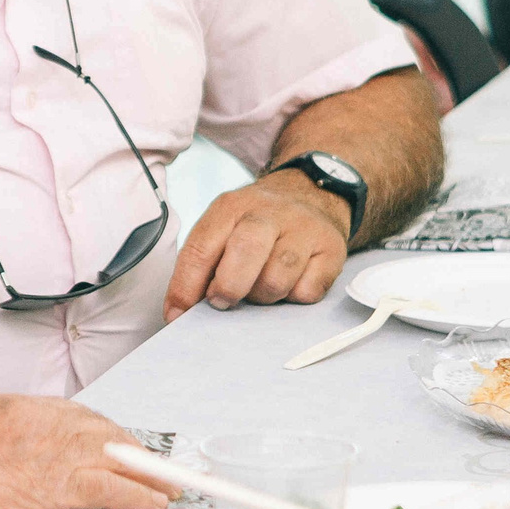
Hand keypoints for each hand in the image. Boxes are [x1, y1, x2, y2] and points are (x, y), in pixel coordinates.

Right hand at [0, 395, 171, 508]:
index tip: (128, 451)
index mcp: (13, 408)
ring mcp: (42, 451)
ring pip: (113, 457)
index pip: (78, 416)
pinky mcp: (46, 484)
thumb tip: (25, 471)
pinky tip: (151, 506)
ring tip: (169, 492)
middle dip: (136, 454)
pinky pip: (106, 486)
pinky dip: (135, 496)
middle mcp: (34, 421)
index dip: (109, 436)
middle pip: (103, 432)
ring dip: (147, 477)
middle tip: (159, 473)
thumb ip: (1, 450)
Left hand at [164, 173, 349, 320]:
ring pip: (277, 278)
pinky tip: (290, 284)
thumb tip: (179, 312)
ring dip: (263, 296)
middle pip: (245, 252)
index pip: (201, 248)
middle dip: (229, 287)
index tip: (177, 315)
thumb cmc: (257, 224)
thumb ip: (202, 264)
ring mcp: (303, 228)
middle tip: (224, 302)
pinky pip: (308, 291)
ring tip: (260, 290)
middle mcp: (268, 212)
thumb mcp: (224, 227)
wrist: (311, 192)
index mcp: (231, 207)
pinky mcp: (332, 248)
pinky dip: (294, 298)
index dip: (185, 287)